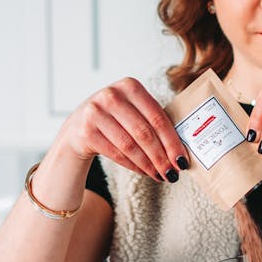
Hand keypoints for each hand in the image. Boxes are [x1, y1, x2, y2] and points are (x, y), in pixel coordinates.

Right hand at [59, 78, 188, 182]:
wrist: (78, 126)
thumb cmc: (116, 119)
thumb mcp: (133, 110)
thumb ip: (153, 121)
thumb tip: (180, 151)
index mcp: (130, 86)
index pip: (157, 118)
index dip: (172, 142)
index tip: (183, 160)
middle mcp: (111, 96)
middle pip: (144, 133)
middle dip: (162, 157)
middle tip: (173, 174)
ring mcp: (96, 112)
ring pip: (130, 146)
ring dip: (149, 165)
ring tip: (161, 176)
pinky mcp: (86, 131)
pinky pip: (116, 154)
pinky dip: (134, 166)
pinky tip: (145, 172)